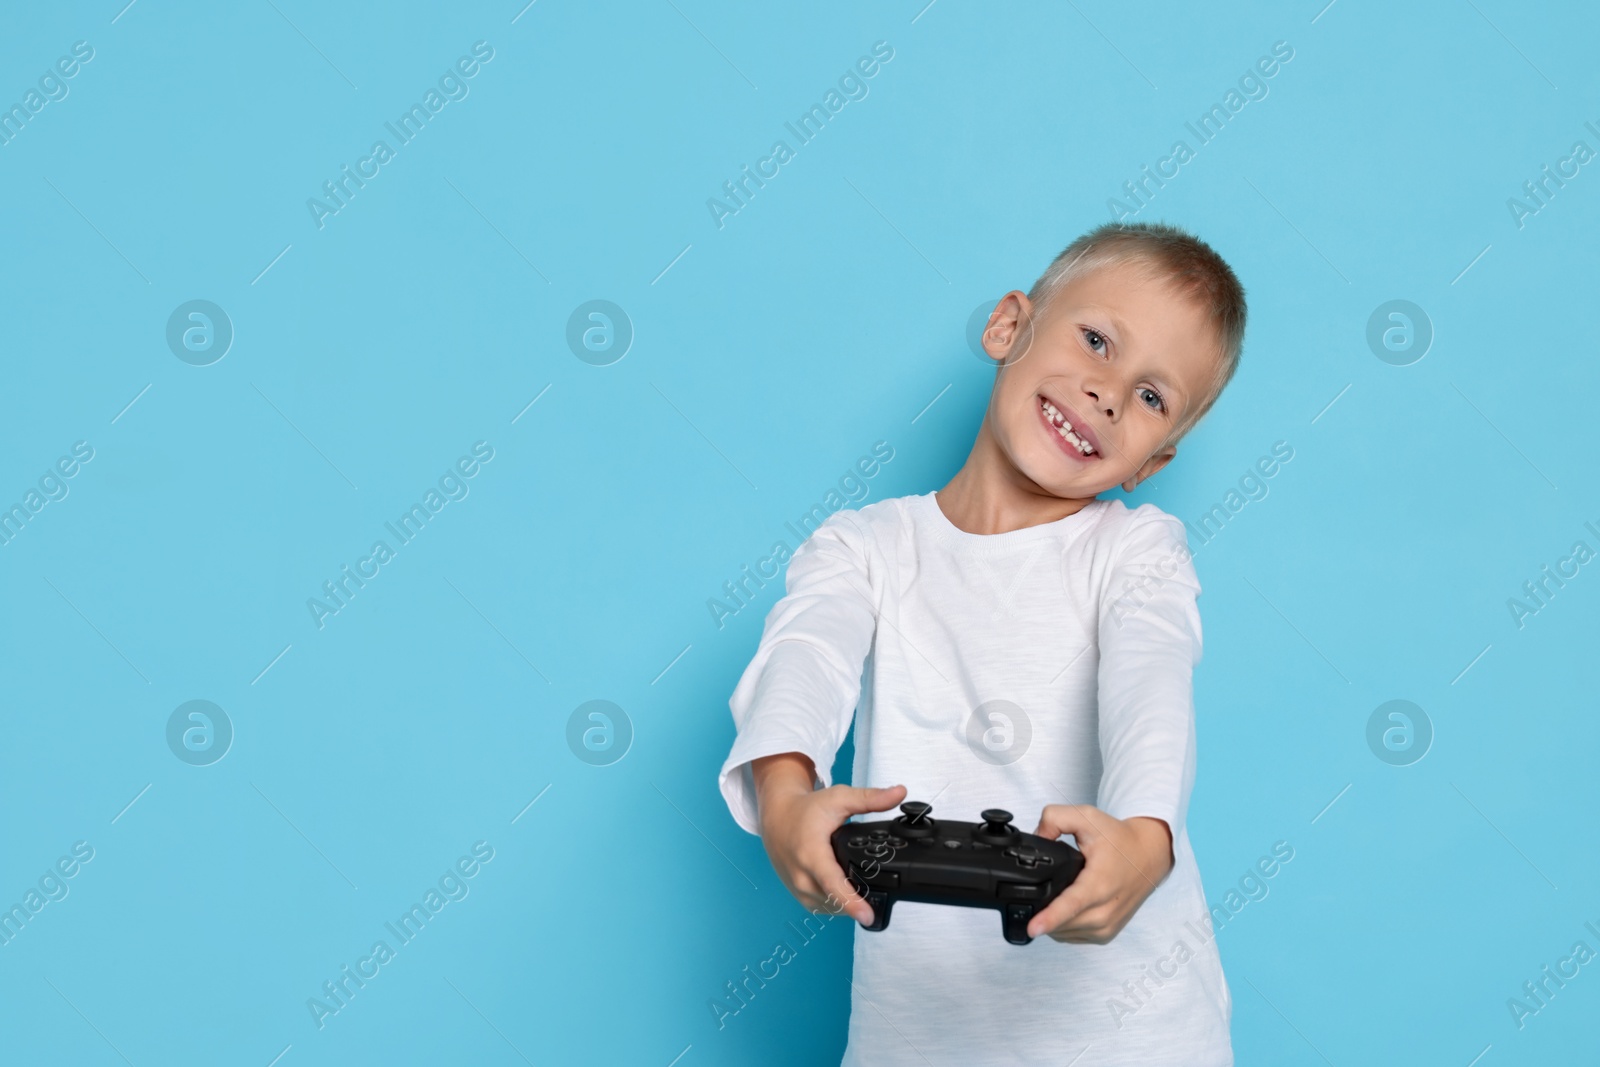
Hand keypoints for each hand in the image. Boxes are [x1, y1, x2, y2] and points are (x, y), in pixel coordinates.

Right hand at [751, 752, 906, 925]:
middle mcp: (802, 877)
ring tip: (864, 889)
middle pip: (837, 901)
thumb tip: (900, 792)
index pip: (832, 884)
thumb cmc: (806, 809)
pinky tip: (848, 891)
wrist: (776, 817)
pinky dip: (838, 903)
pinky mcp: (800, 897)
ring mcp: (799, 890)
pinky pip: (824, 908)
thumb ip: (871, 798)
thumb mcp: (839, 798)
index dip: (851, 902)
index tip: (867, 916)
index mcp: (811, 854)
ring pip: (832, 908)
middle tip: (879, 894)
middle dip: (860, 901)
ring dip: (849, 903)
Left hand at [1026, 805, 1172, 942]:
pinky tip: (1064, 907)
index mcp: (1099, 883)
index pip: (1071, 906)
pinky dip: (1062, 925)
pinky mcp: (1106, 934)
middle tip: (1042, 885)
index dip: (1049, 918)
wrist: (1149, 856)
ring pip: (1064, 932)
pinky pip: (1072, 936)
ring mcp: (1107, 926)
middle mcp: (1105, 910)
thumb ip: (1055, 819)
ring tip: (1055, 894)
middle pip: (1060, 921)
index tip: (1032, 928)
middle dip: (1042, 908)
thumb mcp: (1087, 816)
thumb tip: (1037, 837)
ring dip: (1052, 919)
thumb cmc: (1119, 839)